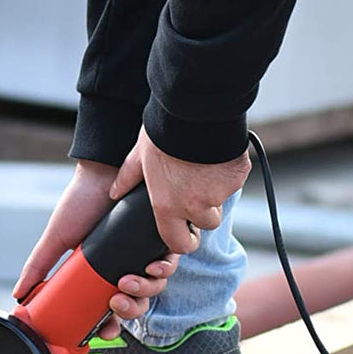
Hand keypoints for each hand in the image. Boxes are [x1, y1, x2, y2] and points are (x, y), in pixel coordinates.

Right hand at [13, 159, 180, 338]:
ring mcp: (143, 252)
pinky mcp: (160, 238)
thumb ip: (38, 266)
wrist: (102, 172)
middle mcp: (125, 265)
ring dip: (144, 291)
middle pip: (136, 304)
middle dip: (129, 311)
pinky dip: (163, 269)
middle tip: (115, 302)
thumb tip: (19, 295)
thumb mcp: (57, 237)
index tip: (105, 330)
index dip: (111, 325)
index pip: (110, 309)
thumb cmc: (80, 201)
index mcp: (101, 272)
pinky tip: (152, 265)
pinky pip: (171, 263)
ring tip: (127, 281)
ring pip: (154, 287)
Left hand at [111, 126, 250, 255]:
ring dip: (216, 190)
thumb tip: (115, 192)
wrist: (193, 109)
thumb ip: (128, 178)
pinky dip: (228, 171)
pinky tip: (217, 153)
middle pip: (206, 223)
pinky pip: (235, 180)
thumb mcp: (140, 156)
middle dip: (204, 211)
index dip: (183, 239)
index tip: (186, 231)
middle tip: (196, 187)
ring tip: (204, 165)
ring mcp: (219, 193)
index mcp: (168, 206)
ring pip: (221, 200)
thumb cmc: (163, 132)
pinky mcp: (237, 177)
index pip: (179, 244)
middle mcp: (195, 205)